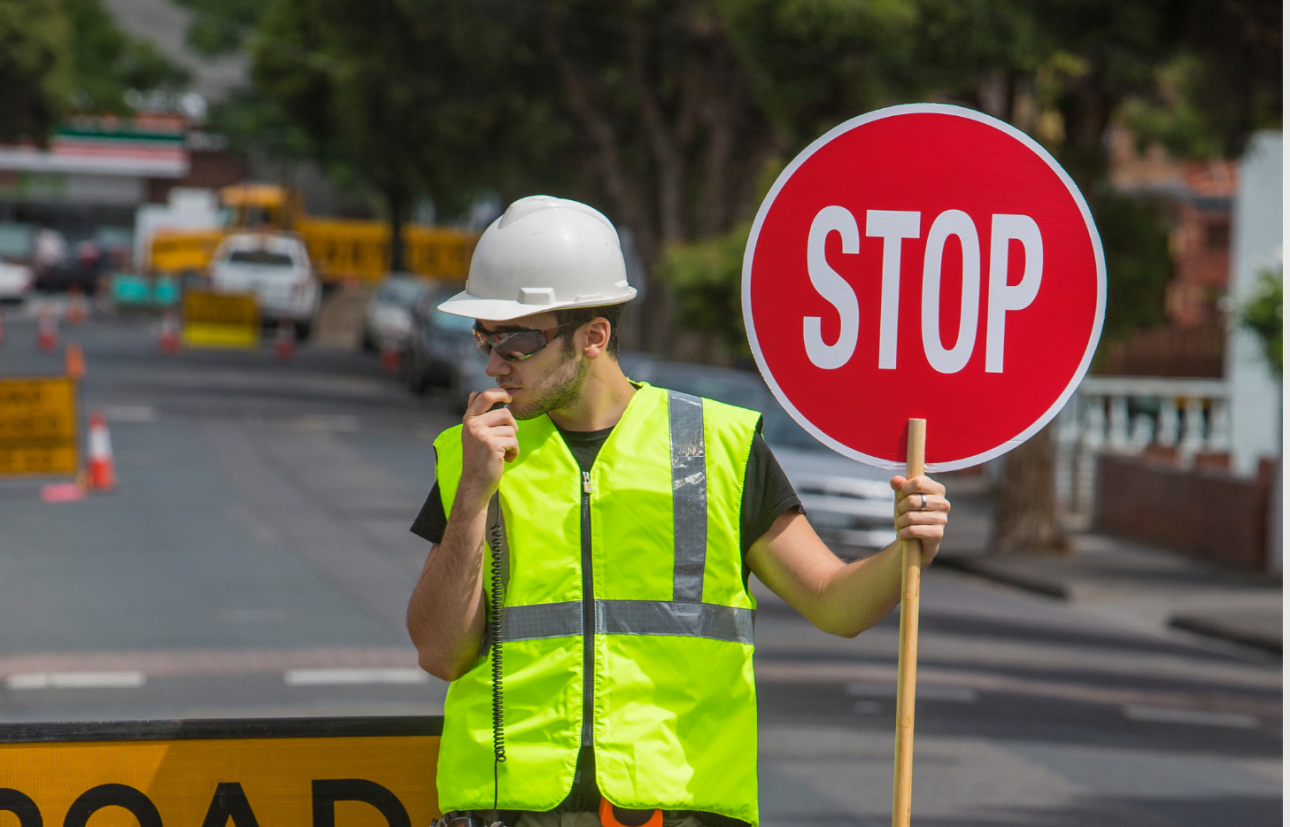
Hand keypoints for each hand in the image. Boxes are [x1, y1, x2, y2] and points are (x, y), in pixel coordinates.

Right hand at [458, 388, 517, 509]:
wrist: (475, 483)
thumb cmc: (477, 458)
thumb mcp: (472, 433)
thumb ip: (475, 414)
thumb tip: (473, 393)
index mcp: (469, 420)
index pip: (485, 396)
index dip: (500, 393)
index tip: (509, 398)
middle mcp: (473, 425)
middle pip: (505, 413)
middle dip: (512, 426)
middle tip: (508, 439)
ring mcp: (481, 434)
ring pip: (511, 429)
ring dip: (512, 443)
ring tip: (503, 453)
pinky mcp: (492, 444)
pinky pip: (514, 442)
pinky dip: (514, 452)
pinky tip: (505, 459)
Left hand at [890, 475, 949, 566]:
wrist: (918, 541)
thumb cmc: (911, 513)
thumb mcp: (904, 497)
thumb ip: (899, 486)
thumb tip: (896, 480)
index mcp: (938, 489)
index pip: (918, 482)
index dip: (904, 489)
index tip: (900, 496)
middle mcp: (943, 503)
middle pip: (912, 501)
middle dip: (900, 508)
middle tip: (899, 513)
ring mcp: (942, 519)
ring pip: (910, 517)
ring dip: (900, 522)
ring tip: (900, 525)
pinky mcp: (937, 534)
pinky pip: (913, 530)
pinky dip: (902, 533)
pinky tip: (901, 535)